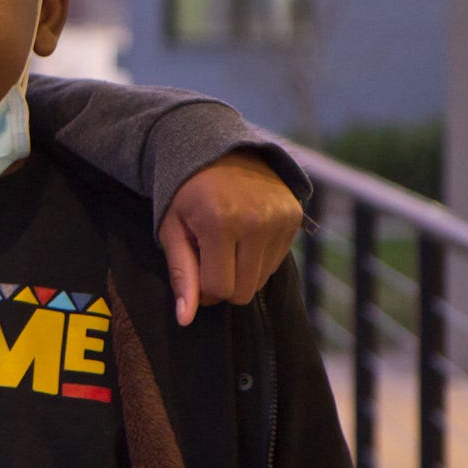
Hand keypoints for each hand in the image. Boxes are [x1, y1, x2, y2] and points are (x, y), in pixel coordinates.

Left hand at [158, 152, 303, 325]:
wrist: (219, 148)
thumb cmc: (186, 193)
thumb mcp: (172, 230)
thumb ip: (181, 275)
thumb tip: (186, 319)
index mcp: (220, 223)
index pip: (219, 289)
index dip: (203, 288)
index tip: (195, 268)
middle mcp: (257, 221)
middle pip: (244, 291)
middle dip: (223, 284)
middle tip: (210, 257)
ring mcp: (280, 219)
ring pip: (261, 280)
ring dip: (241, 271)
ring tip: (226, 241)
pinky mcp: (295, 217)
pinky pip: (276, 261)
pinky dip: (258, 257)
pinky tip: (245, 234)